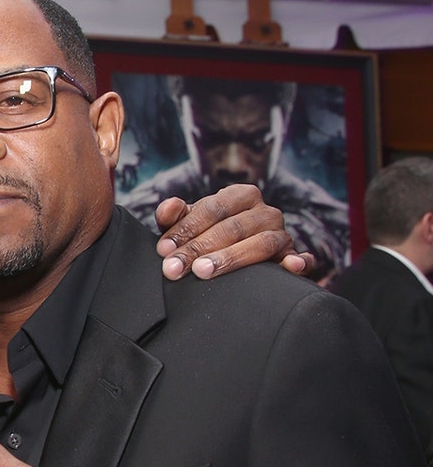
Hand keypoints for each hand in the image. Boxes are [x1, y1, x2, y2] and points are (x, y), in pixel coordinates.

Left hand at [153, 184, 315, 280]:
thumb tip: (169, 207)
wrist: (234, 252)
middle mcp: (265, 212)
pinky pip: (301, 259)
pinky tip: (290, 266)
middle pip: (232, 228)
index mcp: (241, 195)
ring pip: (260, 244)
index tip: (165, 249)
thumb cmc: (208, 234)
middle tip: (175, 268)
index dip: (187, 228)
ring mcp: (282, 234)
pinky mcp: (294, 258)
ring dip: (231, 258)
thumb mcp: (190, 223)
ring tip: (203, 271)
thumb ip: (175, 215)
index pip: (214, 208)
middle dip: (199, 249)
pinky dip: (298, 261)